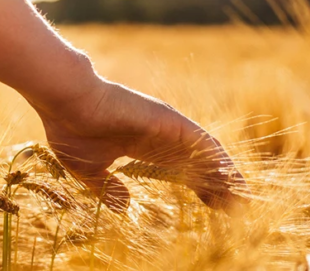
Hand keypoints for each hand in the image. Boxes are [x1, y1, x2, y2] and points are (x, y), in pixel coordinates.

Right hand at [35, 79, 248, 211]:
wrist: (67, 101)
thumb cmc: (71, 129)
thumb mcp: (89, 170)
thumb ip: (108, 188)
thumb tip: (126, 207)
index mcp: (143, 145)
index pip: (180, 170)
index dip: (198, 188)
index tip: (214, 207)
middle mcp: (160, 135)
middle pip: (198, 163)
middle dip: (218, 185)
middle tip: (237, 209)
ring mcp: (166, 126)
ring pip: (205, 153)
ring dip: (224, 175)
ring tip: (242, 198)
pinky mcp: (168, 120)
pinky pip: (201, 142)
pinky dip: (218, 160)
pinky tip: (231, 178)